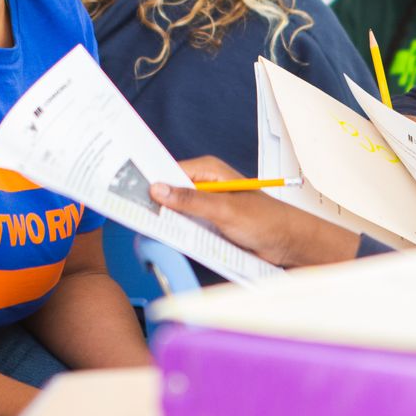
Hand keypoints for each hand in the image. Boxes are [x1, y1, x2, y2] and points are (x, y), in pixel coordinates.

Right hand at [148, 156, 360, 269]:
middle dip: (154, 203)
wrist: (287, 245)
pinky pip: (185, 227)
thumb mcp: (225, 210)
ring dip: (165, 222)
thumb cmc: (266, 221)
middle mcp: (205, 185)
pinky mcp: (208, 225)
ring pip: (174, 212)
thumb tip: (158, 190)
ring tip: (145, 229)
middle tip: (133, 213)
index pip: (168, 171)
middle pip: (169, 192)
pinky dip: (176, 234)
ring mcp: (205, 206)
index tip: (127, 192)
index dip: (148, 181)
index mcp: (208, 170)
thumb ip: (191, 201)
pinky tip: (166, 240)